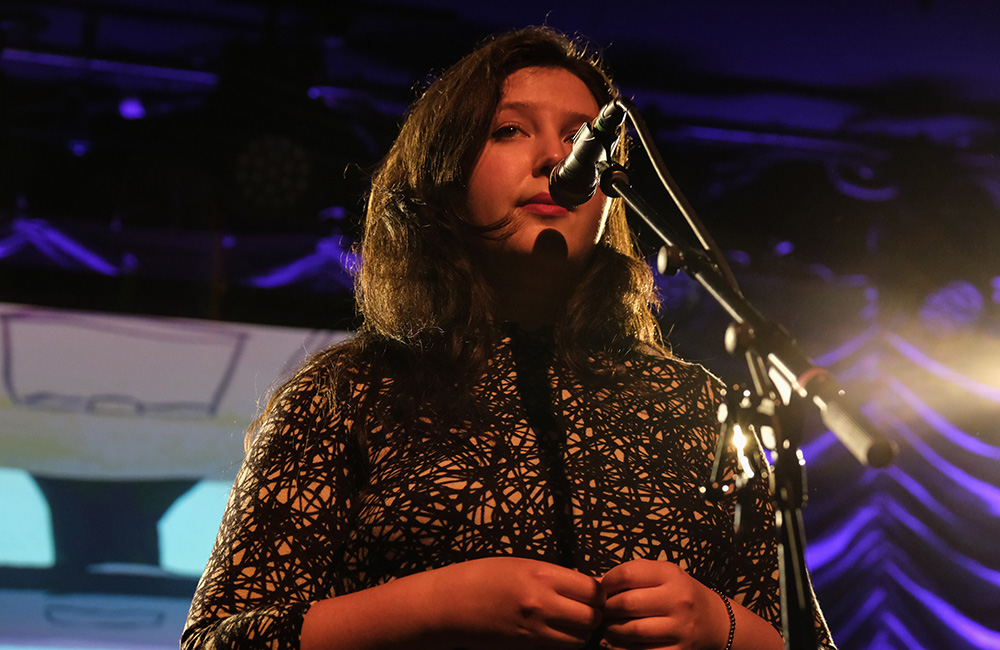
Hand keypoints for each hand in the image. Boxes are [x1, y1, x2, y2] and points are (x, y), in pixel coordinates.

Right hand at [432, 557, 604, 649]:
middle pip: (591, 617)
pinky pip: (558, 648)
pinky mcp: (526, 648)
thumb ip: (554, 576)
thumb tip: (586, 585)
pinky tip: (552, 632)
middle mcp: (542, 604)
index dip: (596, 592)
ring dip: (580, 632)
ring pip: (579, 639)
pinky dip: (562, 643)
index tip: (591, 591)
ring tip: (568, 622)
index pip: (592, 590)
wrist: (447, 606)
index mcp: (541, 576)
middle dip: (593, 614)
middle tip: (584, 608)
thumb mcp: (520, 565)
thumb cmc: (479, 578)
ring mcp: (534, 630)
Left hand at [600, 559, 728, 649]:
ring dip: (612, 630)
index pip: (627, 574)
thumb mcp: (663, 575)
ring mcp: (680, 628)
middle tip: (602, 611)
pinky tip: (619, 643)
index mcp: (671, 575)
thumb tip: (594, 583)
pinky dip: (623, 649)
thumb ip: (631, 575)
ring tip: (609, 627)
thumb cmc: (681, 594)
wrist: (715, 621)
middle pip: (627, 604)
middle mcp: (678, 600)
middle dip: (607, 609)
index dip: (607, 583)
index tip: (602, 590)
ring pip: (632, 631)